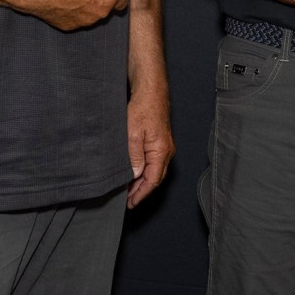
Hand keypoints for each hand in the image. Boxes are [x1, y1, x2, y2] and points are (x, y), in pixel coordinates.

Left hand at [126, 86, 173, 206]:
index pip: (153, 180)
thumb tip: (134, 175)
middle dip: (142, 191)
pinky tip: (134, 172)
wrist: (151, 91)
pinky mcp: (160, 141)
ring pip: (154, 170)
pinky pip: (154, 162)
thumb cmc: (143, 108)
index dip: (141, 194)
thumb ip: (134, 157)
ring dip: (142, 182)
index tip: (131, 203)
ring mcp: (164, 146)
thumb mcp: (132, 134)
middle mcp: (166, 151)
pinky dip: (144, 171)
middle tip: (128, 201)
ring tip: (128, 190)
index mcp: (161, 151)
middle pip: (155, 178)